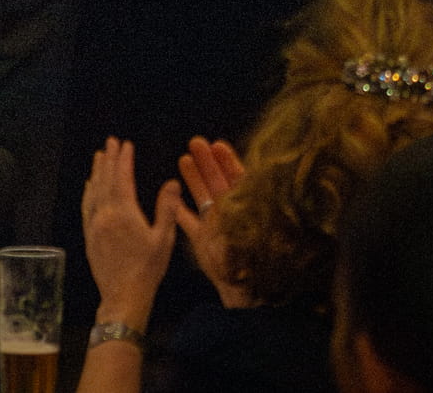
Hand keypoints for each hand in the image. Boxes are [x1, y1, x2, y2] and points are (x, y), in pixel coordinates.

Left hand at [82, 137, 181, 329]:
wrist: (123, 295)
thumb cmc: (148, 269)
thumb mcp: (163, 239)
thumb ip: (167, 209)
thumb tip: (172, 182)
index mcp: (123, 212)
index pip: (122, 178)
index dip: (124, 159)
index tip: (126, 144)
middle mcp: (104, 214)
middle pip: (105, 180)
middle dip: (108, 159)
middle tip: (110, 141)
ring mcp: (93, 224)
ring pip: (93, 190)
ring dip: (97, 171)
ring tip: (99, 156)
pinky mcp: (88, 234)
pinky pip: (86, 205)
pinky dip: (89, 191)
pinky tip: (90, 185)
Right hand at [175, 136, 253, 307]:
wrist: (245, 291)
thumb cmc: (256, 260)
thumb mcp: (258, 228)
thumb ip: (254, 206)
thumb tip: (260, 181)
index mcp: (245, 210)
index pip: (237, 179)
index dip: (228, 162)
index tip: (218, 144)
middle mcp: (231, 215)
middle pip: (218, 182)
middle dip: (208, 162)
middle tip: (196, 141)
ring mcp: (215, 226)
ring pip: (203, 196)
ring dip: (193, 177)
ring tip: (184, 158)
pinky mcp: (202, 240)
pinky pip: (188, 220)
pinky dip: (180, 208)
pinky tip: (171, 197)